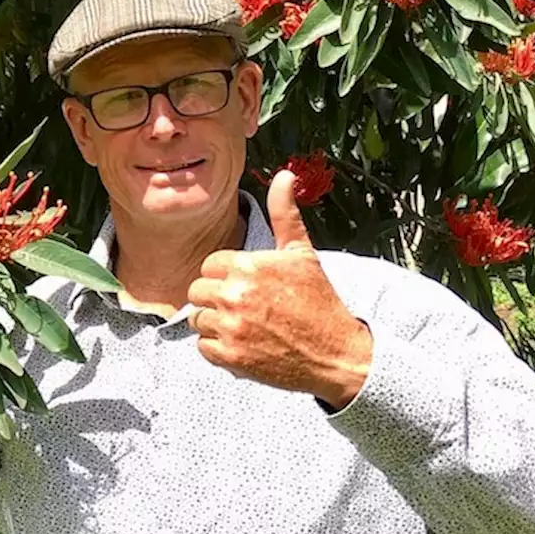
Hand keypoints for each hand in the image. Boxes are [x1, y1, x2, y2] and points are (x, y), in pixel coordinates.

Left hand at [187, 170, 372, 408]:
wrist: (337, 354)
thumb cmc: (319, 302)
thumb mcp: (302, 254)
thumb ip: (285, 215)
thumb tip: (285, 175)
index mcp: (249, 265)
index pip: (210, 266)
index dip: (226, 276)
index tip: (247, 287)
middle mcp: (235, 294)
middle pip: (197, 292)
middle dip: (216, 300)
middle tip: (245, 309)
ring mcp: (231, 327)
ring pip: (198, 320)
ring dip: (217, 325)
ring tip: (247, 327)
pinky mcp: (230, 357)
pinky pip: (203, 348)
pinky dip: (220, 351)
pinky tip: (245, 346)